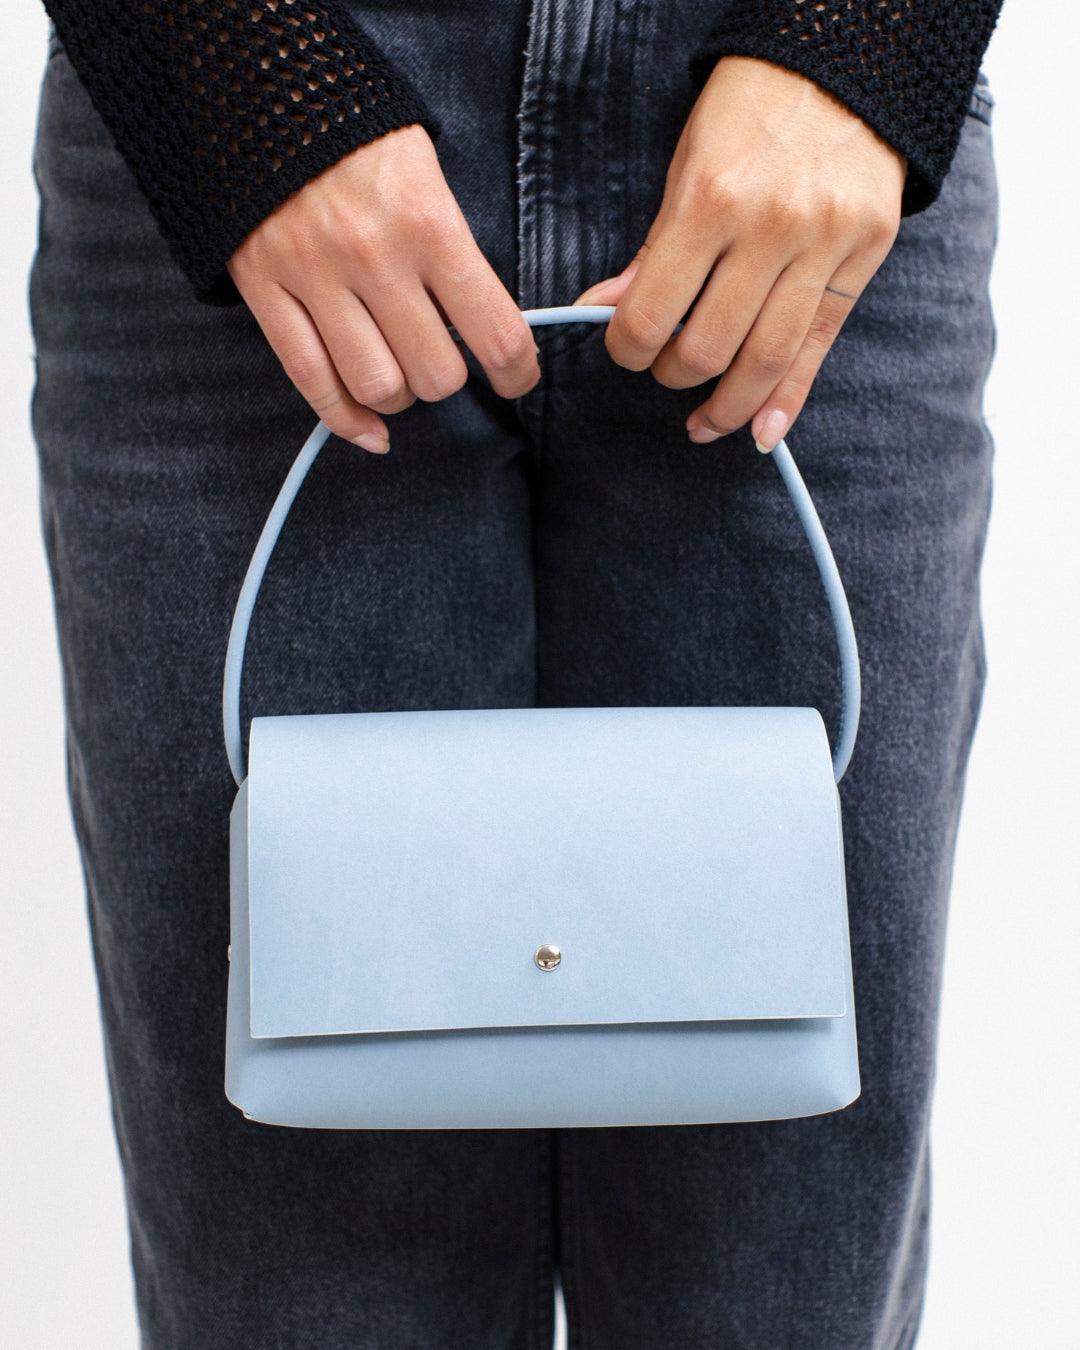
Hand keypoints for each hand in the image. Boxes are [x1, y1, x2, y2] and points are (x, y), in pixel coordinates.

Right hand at [228, 125, 539, 453]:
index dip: (517, 373)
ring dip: (399, 397)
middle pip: (435, 375)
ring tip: (399, 373)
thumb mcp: (429, 179)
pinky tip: (371, 430)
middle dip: (448, 380)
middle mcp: (373, 257)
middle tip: (442, 359)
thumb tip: (486, 336)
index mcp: (428, 224)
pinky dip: (347, 421)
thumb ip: (455, 255)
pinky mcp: (266, 292)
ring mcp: (314, 278)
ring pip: (378, 388)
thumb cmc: (364, 146)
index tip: (516, 379)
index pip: (496, 333)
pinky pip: (312, 384)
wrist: (266, 96)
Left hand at [573, 56, 905, 450]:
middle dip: (675, 375)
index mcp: (712, 200)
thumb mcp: (687, 164)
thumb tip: (607, 308)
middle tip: (666, 371)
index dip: (629, 348)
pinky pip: (818, 349)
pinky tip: (762, 435)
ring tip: (704, 422)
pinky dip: (788, 401)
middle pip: (710, 348)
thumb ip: (653, 248)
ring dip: (726, 406)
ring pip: (766, 360)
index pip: (655, 313)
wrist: (846, 63)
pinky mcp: (863, 258)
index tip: (626, 350)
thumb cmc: (752, 110)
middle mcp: (771, 228)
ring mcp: (824, 246)